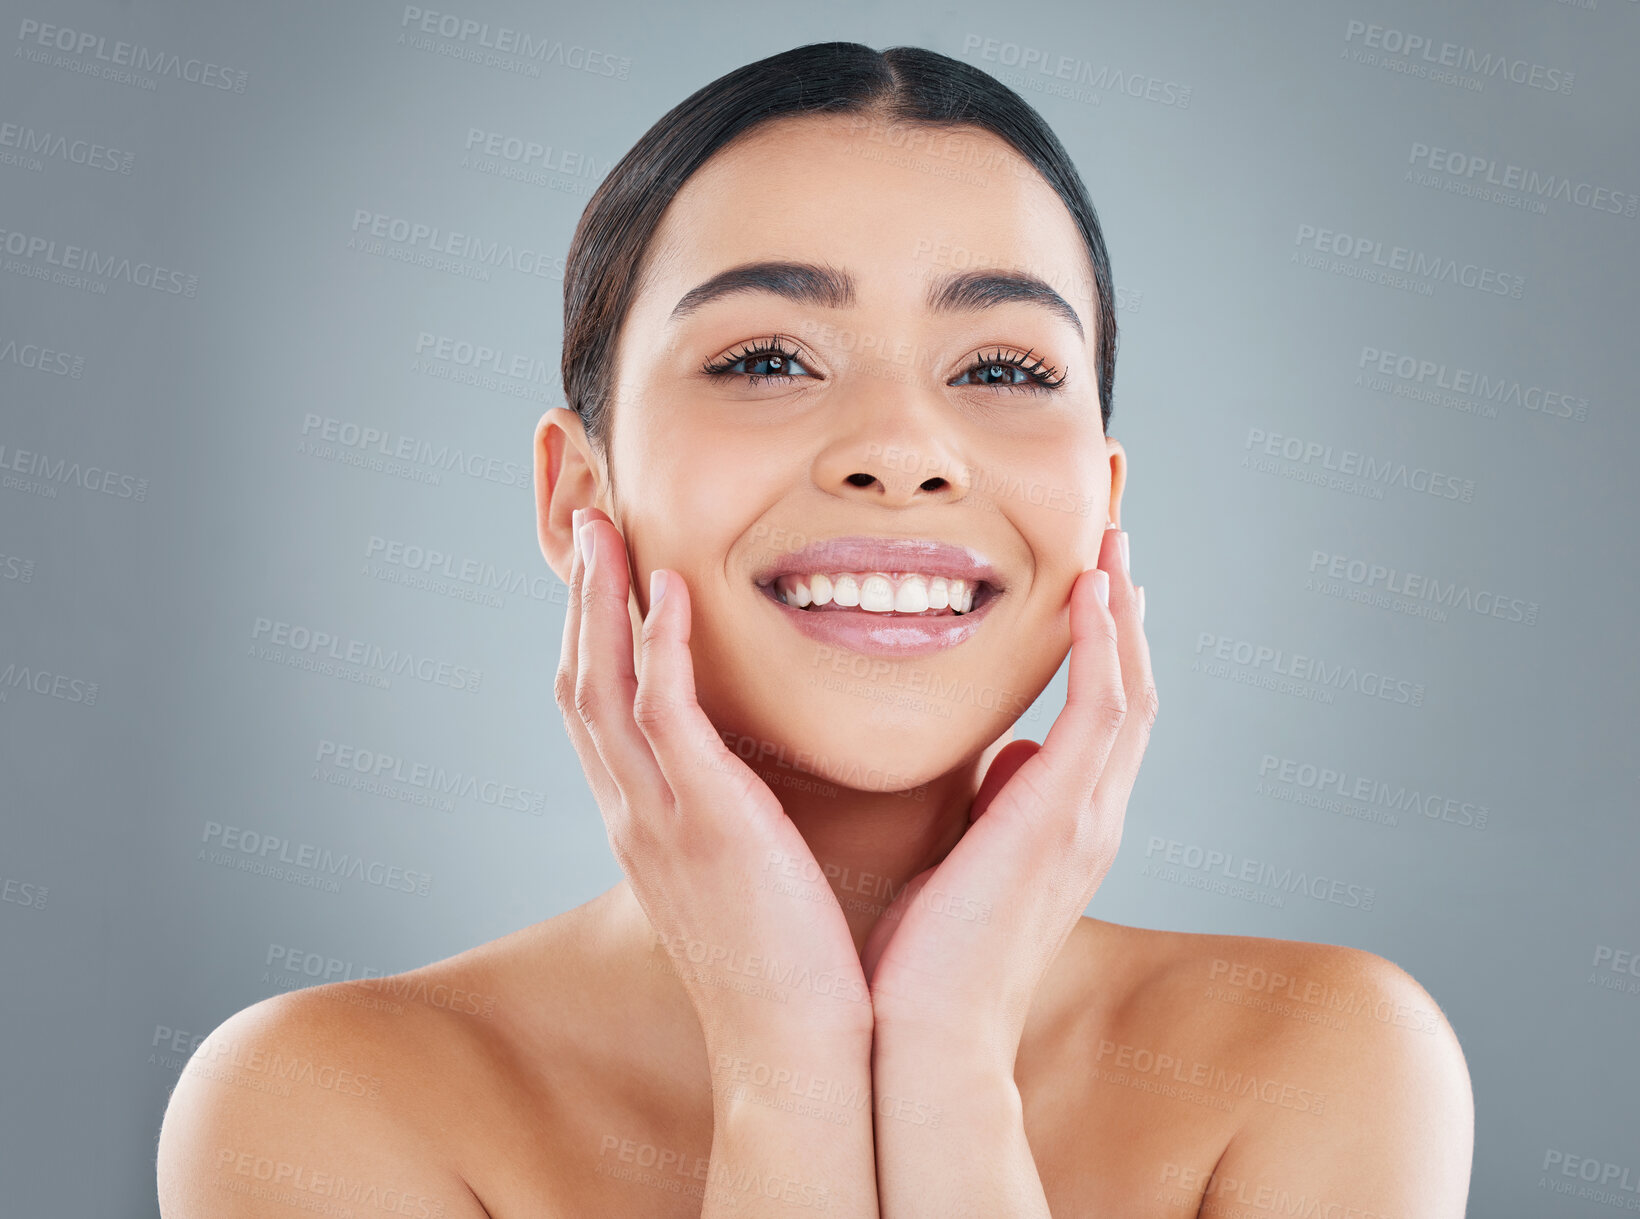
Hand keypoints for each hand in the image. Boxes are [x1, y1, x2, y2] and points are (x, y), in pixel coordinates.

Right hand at [556, 507, 871, 1047]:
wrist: (795, 1049)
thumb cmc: (789, 967)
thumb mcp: (745, 875)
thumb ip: (738, 816)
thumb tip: (767, 774)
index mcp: (646, 825)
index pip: (598, 711)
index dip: (591, 635)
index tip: (604, 572)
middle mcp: (634, 814)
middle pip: (580, 683)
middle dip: (577, 600)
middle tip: (587, 525)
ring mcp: (659, 818)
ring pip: (602, 686)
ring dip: (599, 601)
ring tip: (607, 532)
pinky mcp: (704, 822)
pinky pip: (663, 715)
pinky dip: (656, 647)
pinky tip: (668, 592)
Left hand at [862, 524, 1156, 1060]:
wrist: (925, 1034)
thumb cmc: (927, 960)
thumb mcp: (964, 862)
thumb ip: (995, 807)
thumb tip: (1008, 757)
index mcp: (1068, 827)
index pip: (1104, 718)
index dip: (1106, 648)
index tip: (1095, 586)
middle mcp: (1093, 817)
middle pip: (1131, 691)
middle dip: (1124, 614)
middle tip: (1113, 541)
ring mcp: (1088, 817)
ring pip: (1128, 690)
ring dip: (1120, 612)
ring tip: (1110, 543)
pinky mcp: (1063, 816)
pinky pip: (1102, 710)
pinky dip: (1102, 646)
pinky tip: (1089, 592)